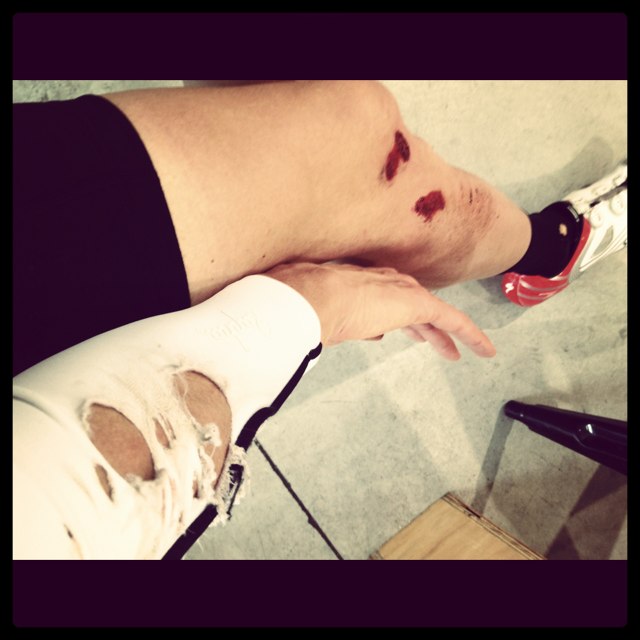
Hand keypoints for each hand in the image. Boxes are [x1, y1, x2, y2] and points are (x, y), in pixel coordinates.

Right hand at [265, 262, 495, 359]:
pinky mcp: (418, 304)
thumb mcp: (318, 314)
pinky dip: (469, 334)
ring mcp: (400, 292)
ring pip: (433, 314)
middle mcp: (384, 284)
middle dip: (423, 327)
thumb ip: (340, 321)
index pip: (384, 299)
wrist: (311, 298)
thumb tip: (367, 334)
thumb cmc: (302, 304)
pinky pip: (452, 320)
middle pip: (412, 307)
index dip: (394, 317)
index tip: (397, 332)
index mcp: (360, 286)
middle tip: (432, 341)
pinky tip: (484, 349)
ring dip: (445, 334)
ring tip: (460, 350)